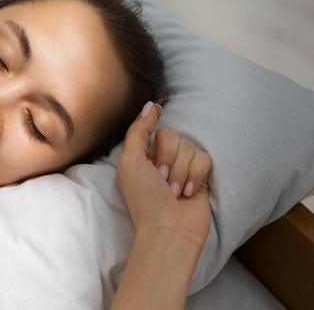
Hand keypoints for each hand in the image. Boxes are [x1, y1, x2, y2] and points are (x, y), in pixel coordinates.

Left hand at [116, 102, 211, 249]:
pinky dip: (196, 175)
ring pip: (189, 147)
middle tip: (162, 179)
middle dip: (167, 156)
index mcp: (140, 157)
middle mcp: (160, 161)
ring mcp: (181, 169)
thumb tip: (150, 106)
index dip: (153, 122)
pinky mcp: (200, 178)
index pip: (150, 128)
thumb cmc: (145, 198)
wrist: (169, 229)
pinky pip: (204, 159)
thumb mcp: (130, 162)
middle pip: (171, 135)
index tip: (158, 110)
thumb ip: (138, 131)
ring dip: (181, 170)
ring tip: (174, 191)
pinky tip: (189, 192)